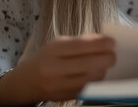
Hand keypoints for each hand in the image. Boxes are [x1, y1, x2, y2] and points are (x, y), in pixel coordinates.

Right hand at [0, 34, 115, 105]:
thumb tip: (105, 39)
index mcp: (52, 50)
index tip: (112, 43)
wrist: (24, 82)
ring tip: (104, 65)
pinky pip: (86, 89)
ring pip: (90, 79)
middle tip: (113, 55)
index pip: (80, 46)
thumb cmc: (46, 58)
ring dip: (102, 71)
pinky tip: (96, 74)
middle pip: (88, 64)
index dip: (100, 44)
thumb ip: (81, 41)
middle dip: (106, 59)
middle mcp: (53, 68)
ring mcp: (57, 85)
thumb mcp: (59, 44)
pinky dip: (95, 81)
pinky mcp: (62, 98)